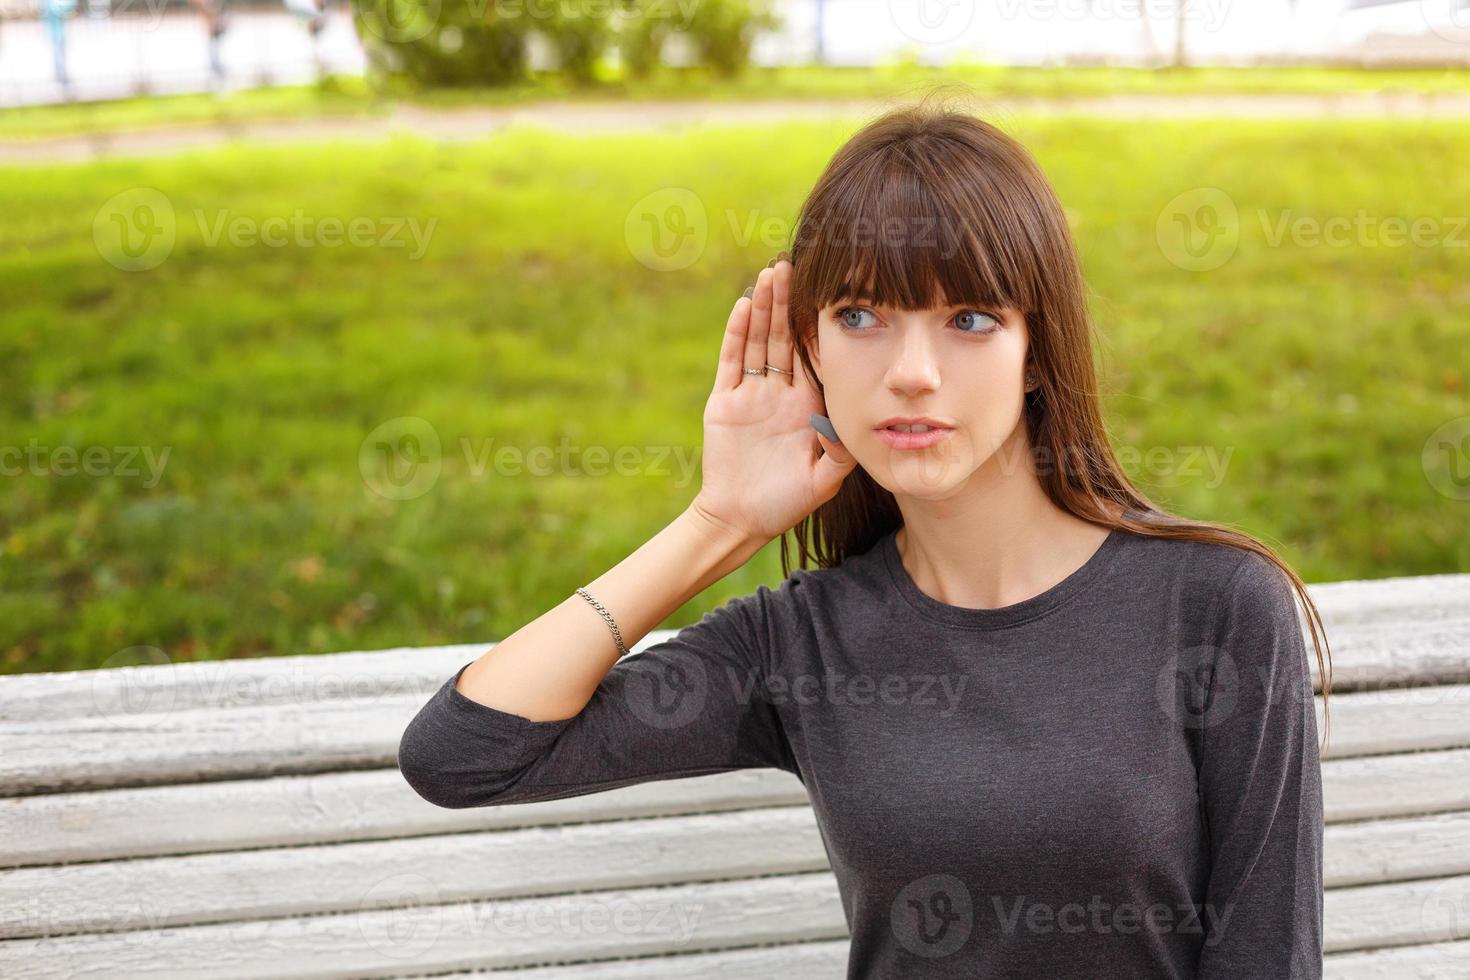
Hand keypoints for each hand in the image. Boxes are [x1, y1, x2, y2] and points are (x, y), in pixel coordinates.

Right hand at [689, 257, 857, 544]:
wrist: (740, 519)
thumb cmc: (784, 504)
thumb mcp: (823, 481)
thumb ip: (840, 454)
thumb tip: (850, 424)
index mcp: (808, 406)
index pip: (815, 355)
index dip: (819, 325)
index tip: (829, 292)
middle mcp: (780, 393)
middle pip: (785, 338)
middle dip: (789, 302)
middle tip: (795, 263)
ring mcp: (751, 395)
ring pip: (758, 342)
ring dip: (764, 308)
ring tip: (771, 273)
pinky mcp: (724, 402)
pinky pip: (732, 362)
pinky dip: (736, 334)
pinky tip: (743, 306)